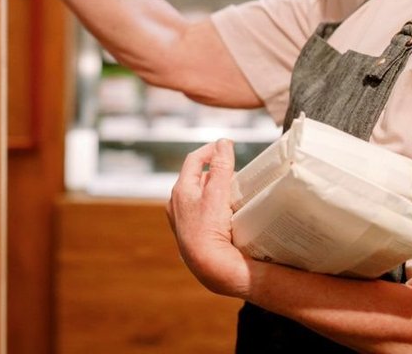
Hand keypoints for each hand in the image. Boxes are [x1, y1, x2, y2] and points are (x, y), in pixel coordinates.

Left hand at [166, 139, 252, 298]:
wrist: (209, 268)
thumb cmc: (210, 231)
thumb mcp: (217, 194)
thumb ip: (221, 167)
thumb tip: (223, 143)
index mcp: (180, 190)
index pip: (194, 160)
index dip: (211, 150)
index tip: (227, 146)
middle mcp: (176, 203)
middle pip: (197, 178)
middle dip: (215, 171)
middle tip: (235, 172)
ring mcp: (182, 219)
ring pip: (200, 196)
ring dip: (215, 190)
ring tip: (233, 192)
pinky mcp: (191, 233)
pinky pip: (202, 212)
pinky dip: (214, 207)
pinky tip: (227, 214)